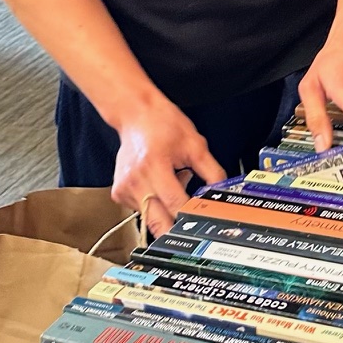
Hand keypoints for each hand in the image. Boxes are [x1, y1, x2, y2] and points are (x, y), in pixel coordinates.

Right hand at [112, 97, 226, 236]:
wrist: (136, 115)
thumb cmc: (163, 125)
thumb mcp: (196, 144)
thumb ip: (212, 171)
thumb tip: (223, 192)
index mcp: (154, 166)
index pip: (174, 203)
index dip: (191, 214)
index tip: (203, 219)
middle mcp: (136, 180)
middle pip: (157, 221)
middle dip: (176, 227)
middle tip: (191, 224)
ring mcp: (124, 189)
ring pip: (150, 218)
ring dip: (165, 211)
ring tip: (172, 186)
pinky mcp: (119, 194)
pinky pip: (140, 211)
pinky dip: (154, 204)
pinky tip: (159, 186)